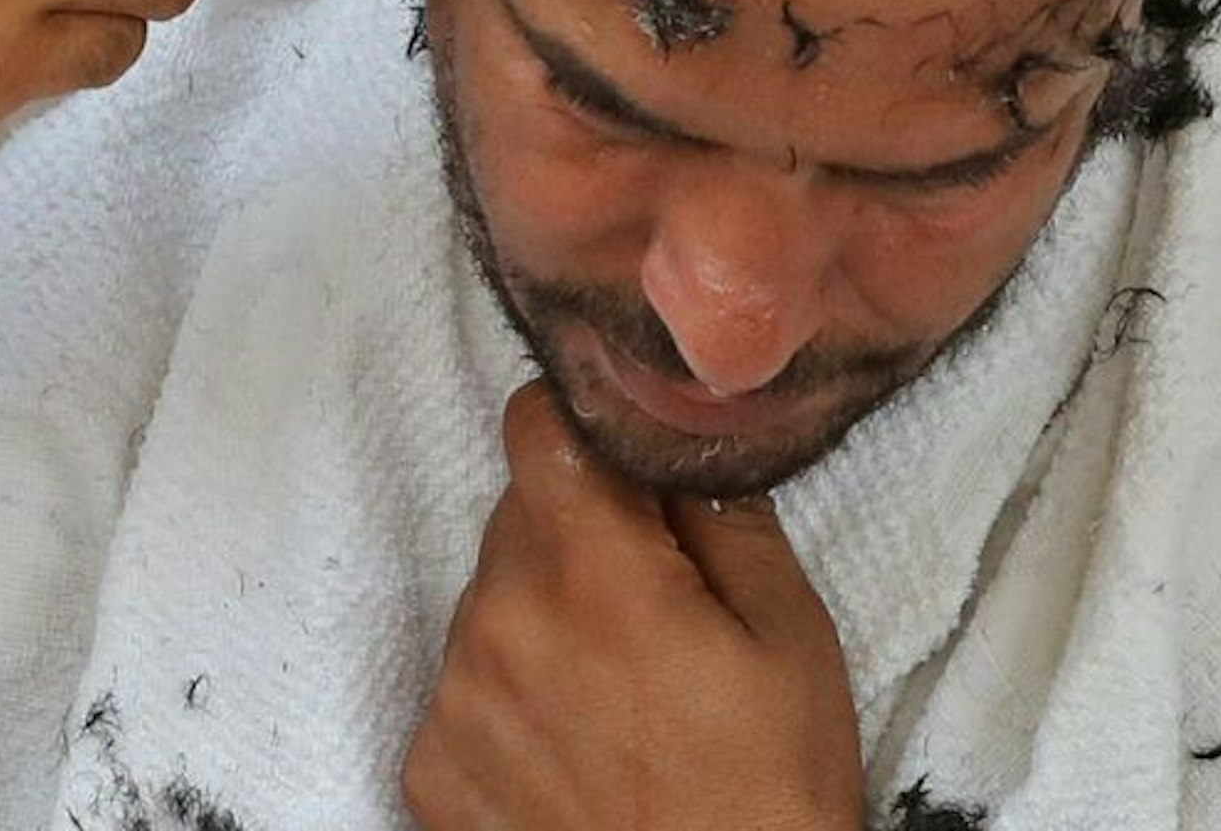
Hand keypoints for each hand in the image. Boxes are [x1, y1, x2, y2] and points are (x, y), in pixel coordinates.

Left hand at [402, 384, 864, 830]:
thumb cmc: (771, 795)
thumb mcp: (792, 640)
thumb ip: (722, 513)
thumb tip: (671, 437)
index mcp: (590, 574)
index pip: (533, 426)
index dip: (578, 427)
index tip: (620, 466)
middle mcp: (497, 620)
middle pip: (517, 517)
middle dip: (579, 539)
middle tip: (651, 611)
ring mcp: (452, 698)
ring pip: (490, 600)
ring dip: (540, 620)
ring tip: (619, 698)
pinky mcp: (428, 765)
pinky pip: (461, 685)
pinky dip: (508, 699)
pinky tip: (574, 749)